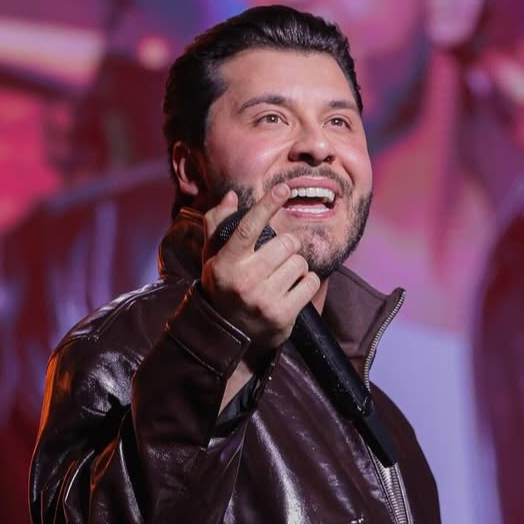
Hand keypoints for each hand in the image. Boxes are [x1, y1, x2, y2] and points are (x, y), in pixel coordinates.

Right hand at [200, 184, 320, 352]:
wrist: (227, 335)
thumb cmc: (223, 286)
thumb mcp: (213, 256)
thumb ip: (218, 224)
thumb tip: (232, 196)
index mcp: (225, 262)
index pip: (248, 227)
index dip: (267, 205)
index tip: (283, 188)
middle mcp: (243, 281)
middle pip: (285, 243)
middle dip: (287, 245)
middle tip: (278, 255)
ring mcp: (264, 300)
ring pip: (299, 262)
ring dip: (296, 265)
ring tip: (282, 275)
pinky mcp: (283, 315)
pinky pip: (310, 283)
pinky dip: (306, 282)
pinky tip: (293, 288)